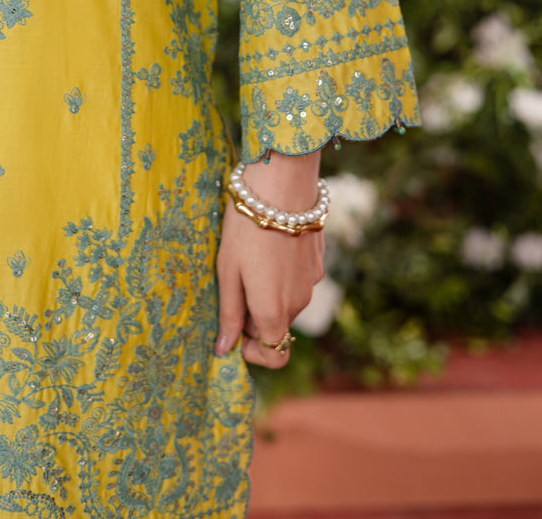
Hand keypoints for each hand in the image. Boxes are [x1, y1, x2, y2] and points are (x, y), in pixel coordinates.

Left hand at [215, 150, 324, 367]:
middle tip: (234, 281)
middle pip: (277, 324)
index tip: (235, 330)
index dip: (254, 352)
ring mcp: (313, 281)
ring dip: (269, 291)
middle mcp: (299, 302)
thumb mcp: (227, 270)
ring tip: (249, 256)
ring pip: (288, 300)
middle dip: (255, 314)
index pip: (275, 357)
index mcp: (274, 311)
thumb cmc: (246, 227)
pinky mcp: (318, 260)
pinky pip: (298, 279)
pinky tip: (269, 242)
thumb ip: (229, 313)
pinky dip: (283, 272)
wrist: (282, 184)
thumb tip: (224, 348)